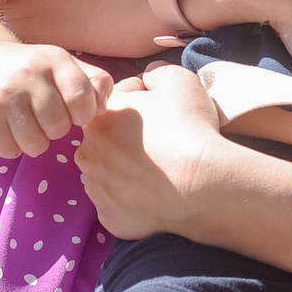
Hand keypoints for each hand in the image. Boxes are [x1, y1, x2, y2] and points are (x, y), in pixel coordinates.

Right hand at [0, 40, 110, 158]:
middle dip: (58, 129)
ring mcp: (4, 96)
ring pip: (35, 143)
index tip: (76, 112)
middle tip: (48, 119)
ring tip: (31, 126)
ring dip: (36, 142)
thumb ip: (96, 82)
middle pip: (59, 126)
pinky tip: (11, 131)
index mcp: (54, 59)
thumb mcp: (66, 66)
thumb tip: (102, 109)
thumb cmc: (35, 71)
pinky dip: (13, 148)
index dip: (84, 114)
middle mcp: (28, 75)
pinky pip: (9, 150)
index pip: (81, 98)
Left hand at [76, 63, 228, 240]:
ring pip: (110, 175)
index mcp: (98, 117)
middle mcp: (87, 154)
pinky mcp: (109, 217)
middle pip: (109, 142)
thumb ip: (154, 73)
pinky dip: (134, 202)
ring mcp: (96, 189)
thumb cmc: (189, 127)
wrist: (203, 183)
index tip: (166, 115)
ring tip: (161, 172)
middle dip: (130, 141)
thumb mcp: (177, 79)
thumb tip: (146, 79)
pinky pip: (119, 206)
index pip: (118, 104)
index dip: (145, 105)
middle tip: (163, 145)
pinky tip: (157, 195)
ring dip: (128, 172)